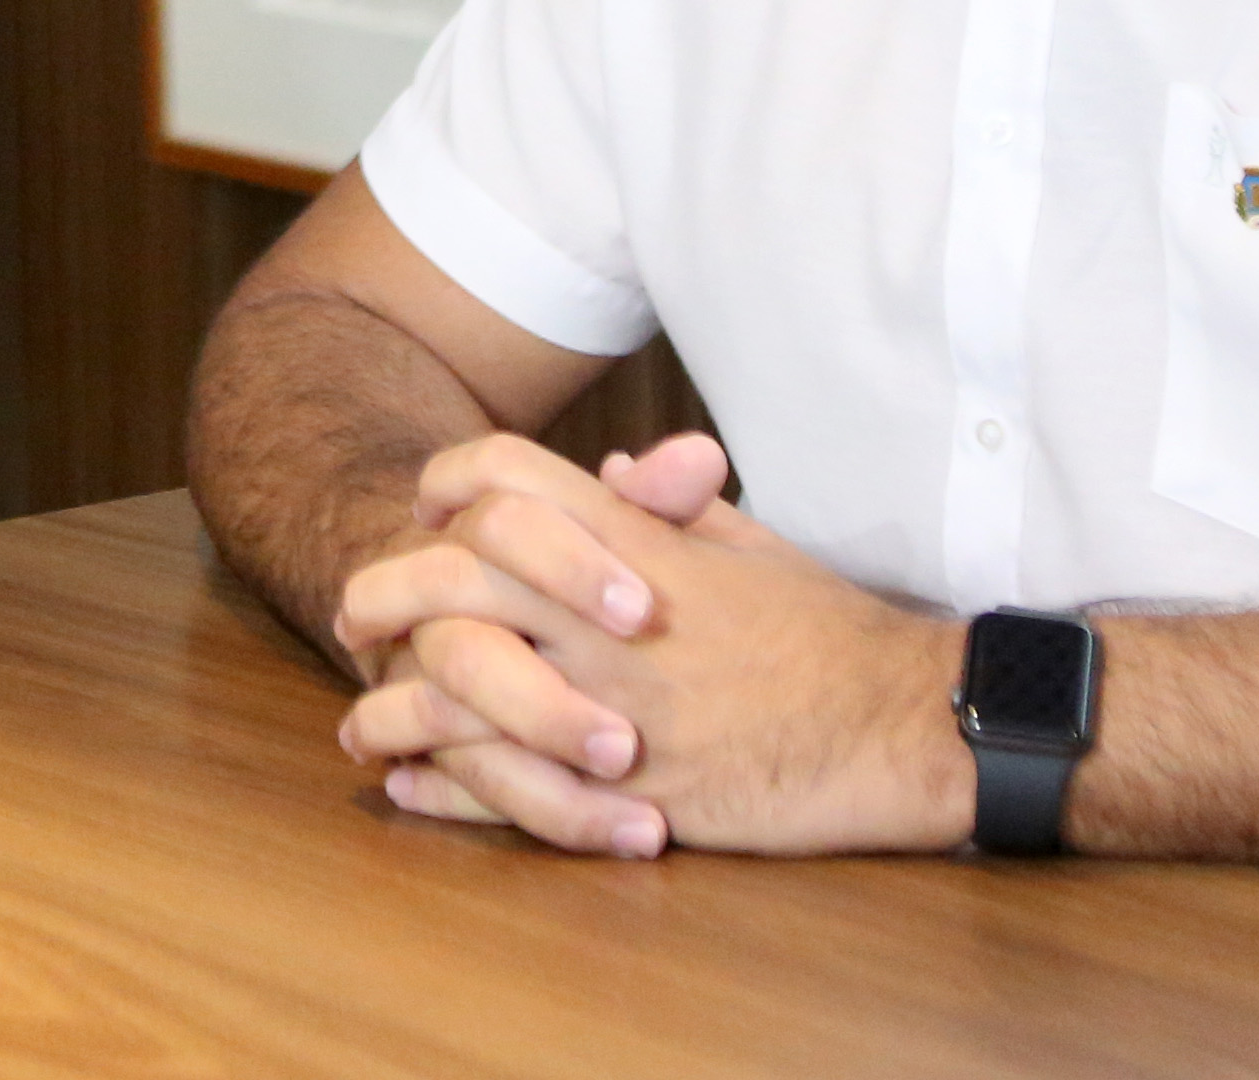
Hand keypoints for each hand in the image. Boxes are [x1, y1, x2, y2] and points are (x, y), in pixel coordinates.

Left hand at [332, 432, 969, 859]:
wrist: (902, 726)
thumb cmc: (834, 634)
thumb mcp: (752, 546)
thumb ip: (668, 507)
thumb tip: (603, 466)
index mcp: (639, 546)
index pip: (510, 481)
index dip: (449, 484)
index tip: (421, 514)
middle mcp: (610, 617)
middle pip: (455, 578)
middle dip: (386, 590)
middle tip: (356, 615)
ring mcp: (614, 705)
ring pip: (461, 692)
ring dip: (394, 706)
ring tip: (362, 728)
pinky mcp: (629, 791)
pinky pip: (508, 788)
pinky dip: (446, 788)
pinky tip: (413, 789)